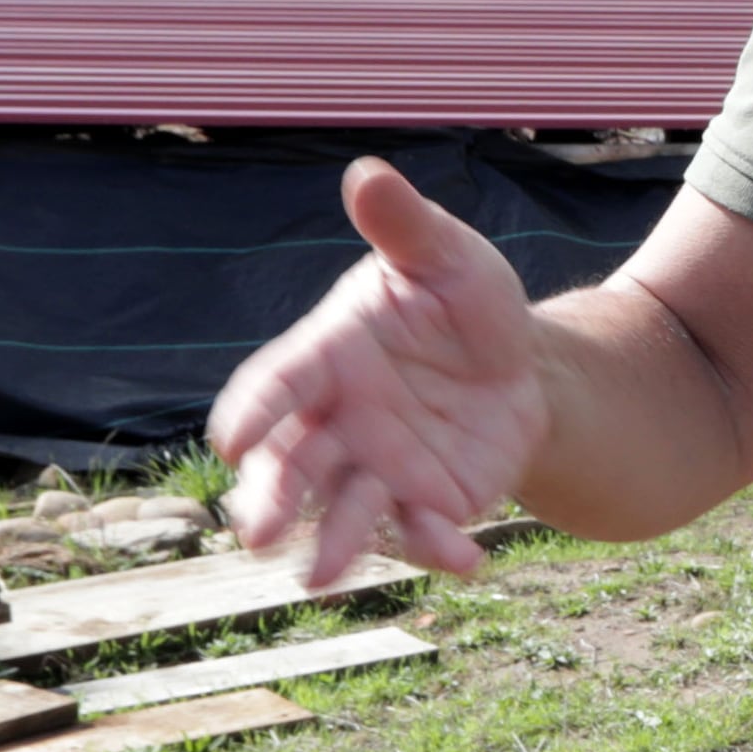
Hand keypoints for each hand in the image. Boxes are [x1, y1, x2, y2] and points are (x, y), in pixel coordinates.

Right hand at [211, 159, 547, 587]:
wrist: (521, 363)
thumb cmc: (462, 303)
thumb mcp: (446, 257)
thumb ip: (405, 227)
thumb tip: (368, 174)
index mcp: (327, 355)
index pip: (280, 382)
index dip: (255, 409)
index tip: (231, 439)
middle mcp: (337, 421)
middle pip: (291, 464)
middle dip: (270, 498)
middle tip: (255, 534)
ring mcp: (377, 467)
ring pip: (341, 511)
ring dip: (330, 544)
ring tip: (317, 577)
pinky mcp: (425, 502)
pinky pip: (424, 532)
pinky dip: (439, 549)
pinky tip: (469, 560)